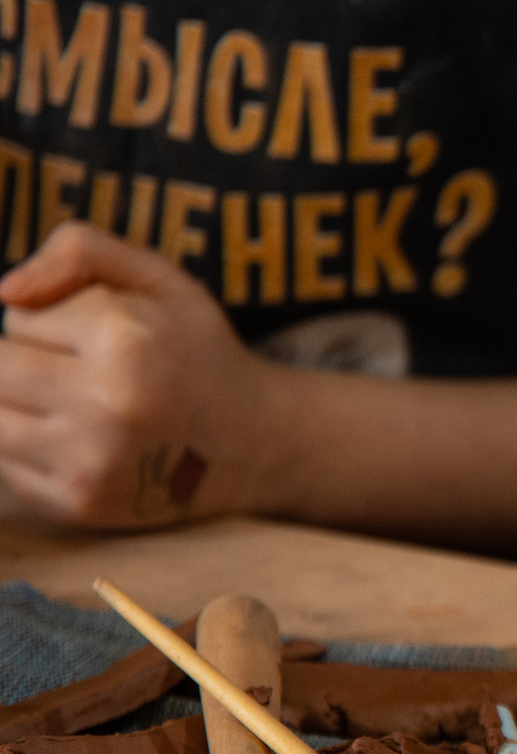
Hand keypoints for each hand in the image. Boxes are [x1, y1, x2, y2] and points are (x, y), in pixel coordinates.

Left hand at [0, 224, 282, 528]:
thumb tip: (3, 292)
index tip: (99, 337)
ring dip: (19, 406)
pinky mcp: (77, 503)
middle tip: (79, 371)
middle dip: (25, 362)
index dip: (50, 321)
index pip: (15, 317)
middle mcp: (105, 403)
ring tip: (74, 404)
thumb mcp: (159, 277)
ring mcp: (89, 461)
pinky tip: (77, 443)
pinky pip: (5, 464)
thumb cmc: (196, 351)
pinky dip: (28, 450)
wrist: (255, 442)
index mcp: (124, 338)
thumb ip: (80, 249)